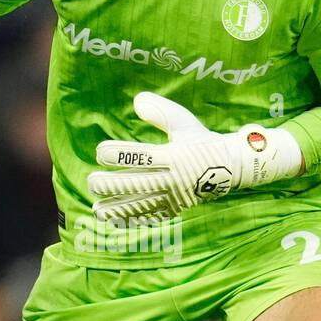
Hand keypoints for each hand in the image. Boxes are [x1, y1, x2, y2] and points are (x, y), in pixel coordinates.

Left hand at [87, 91, 302, 222]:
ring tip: (96, 209)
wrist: (229, 167)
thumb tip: (137, 100)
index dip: (118, 154)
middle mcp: (172, 178)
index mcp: (173, 155)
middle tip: (91, 182)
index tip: (100, 152)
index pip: (141, 156)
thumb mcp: (184, 122)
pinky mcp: (175, 207)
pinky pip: (150, 216)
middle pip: (136, 184)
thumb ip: (160, 111)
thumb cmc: (200, 140)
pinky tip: (113, 219)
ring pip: (140, 204)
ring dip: (116, 207)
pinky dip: (131, 219)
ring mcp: (173, 196)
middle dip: (111, 185)